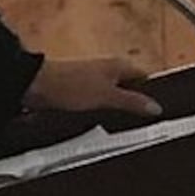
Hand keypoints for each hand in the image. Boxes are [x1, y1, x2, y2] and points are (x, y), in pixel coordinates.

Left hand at [27, 54, 160, 117]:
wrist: (34, 86)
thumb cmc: (71, 86)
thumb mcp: (107, 97)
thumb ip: (132, 102)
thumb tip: (157, 107)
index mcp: (119, 66)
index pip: (145, 78)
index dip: (154, 93)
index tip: (160, 111)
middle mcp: (107, 71)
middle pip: (130, 89)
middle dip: (135, 105)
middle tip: (144, 125)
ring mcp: (92, 81)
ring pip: (113, 98)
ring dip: (117, 111)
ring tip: (123, 129)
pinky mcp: (78, 93)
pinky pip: (98, 104)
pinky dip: (102, 114)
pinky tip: (101, 125)